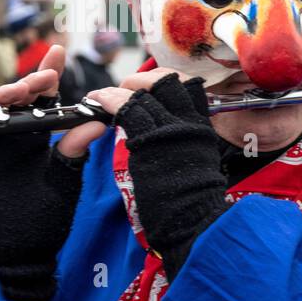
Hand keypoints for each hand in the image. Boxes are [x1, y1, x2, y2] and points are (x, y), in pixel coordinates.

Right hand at [0, 45, 107, 300]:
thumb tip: (96, 123)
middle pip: (15, 96)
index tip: (59, 50)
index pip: (44, 98)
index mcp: (38, 138)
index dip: (48, 73)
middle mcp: (11, 136)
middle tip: (40, 81)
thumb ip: (74, 154)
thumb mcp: (61, 184)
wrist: (13, 258)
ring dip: (2, 96)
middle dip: (26, 83)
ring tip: (17, 95)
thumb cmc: (40, 224)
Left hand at [87, 71, 226, 279]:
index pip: (189, 87)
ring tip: (101, 96)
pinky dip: (110, 101)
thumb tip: (164, 133)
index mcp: (203, 127)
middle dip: (142, 79)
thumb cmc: (191, 202)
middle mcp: (191, 123)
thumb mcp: (193, 162)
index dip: (166, 80)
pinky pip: (128, 110)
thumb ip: (181, 142)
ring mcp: (172, 130)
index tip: (147, 86)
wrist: (194, 221)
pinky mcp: (151, 140)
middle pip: (169, 81)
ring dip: (119, 89)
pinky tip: (99, 103)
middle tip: (123, 88)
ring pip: (145, 92)